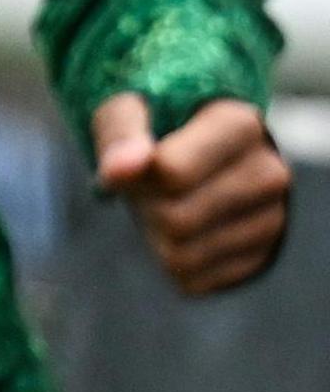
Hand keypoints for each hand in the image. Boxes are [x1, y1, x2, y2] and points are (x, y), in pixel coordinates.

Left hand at [94, 94, 291, 294]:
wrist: (194, 153)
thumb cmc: (155, 124)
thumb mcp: (128, 109)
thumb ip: (120, 134)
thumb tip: (118, 170)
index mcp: (240, 124)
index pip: (172, 172)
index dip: (136, 174)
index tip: (134, 158)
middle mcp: (269, 173)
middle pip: (175, 219)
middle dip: (144, 205)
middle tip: (146, 185)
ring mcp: (273, 219)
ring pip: (182, 256)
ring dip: (154, 234)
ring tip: (166, 202)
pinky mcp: (261, 258)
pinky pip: (193, 281)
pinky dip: (170, 260)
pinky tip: (181, 229)